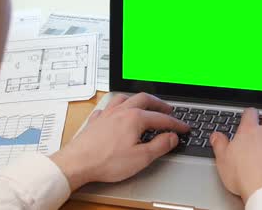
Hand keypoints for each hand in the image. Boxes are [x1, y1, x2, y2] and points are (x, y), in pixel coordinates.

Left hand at [50, 93, 189, 190]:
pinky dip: (116, 107)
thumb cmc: (106, 161)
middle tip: (168, 110)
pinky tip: (116, 112)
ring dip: (138, 99)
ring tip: (144, 104)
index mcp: (135, 118)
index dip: (176, 124)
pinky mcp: (96, 121)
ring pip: (125, 98)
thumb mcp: (141, 157)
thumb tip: (172, 137)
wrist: (77, 163)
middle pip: (144, 99)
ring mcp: (107, 114)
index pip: (162, 118)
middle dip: (159, 104)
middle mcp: (121, 111)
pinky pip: (108, 107)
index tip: (184, 128)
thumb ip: (160, 145)